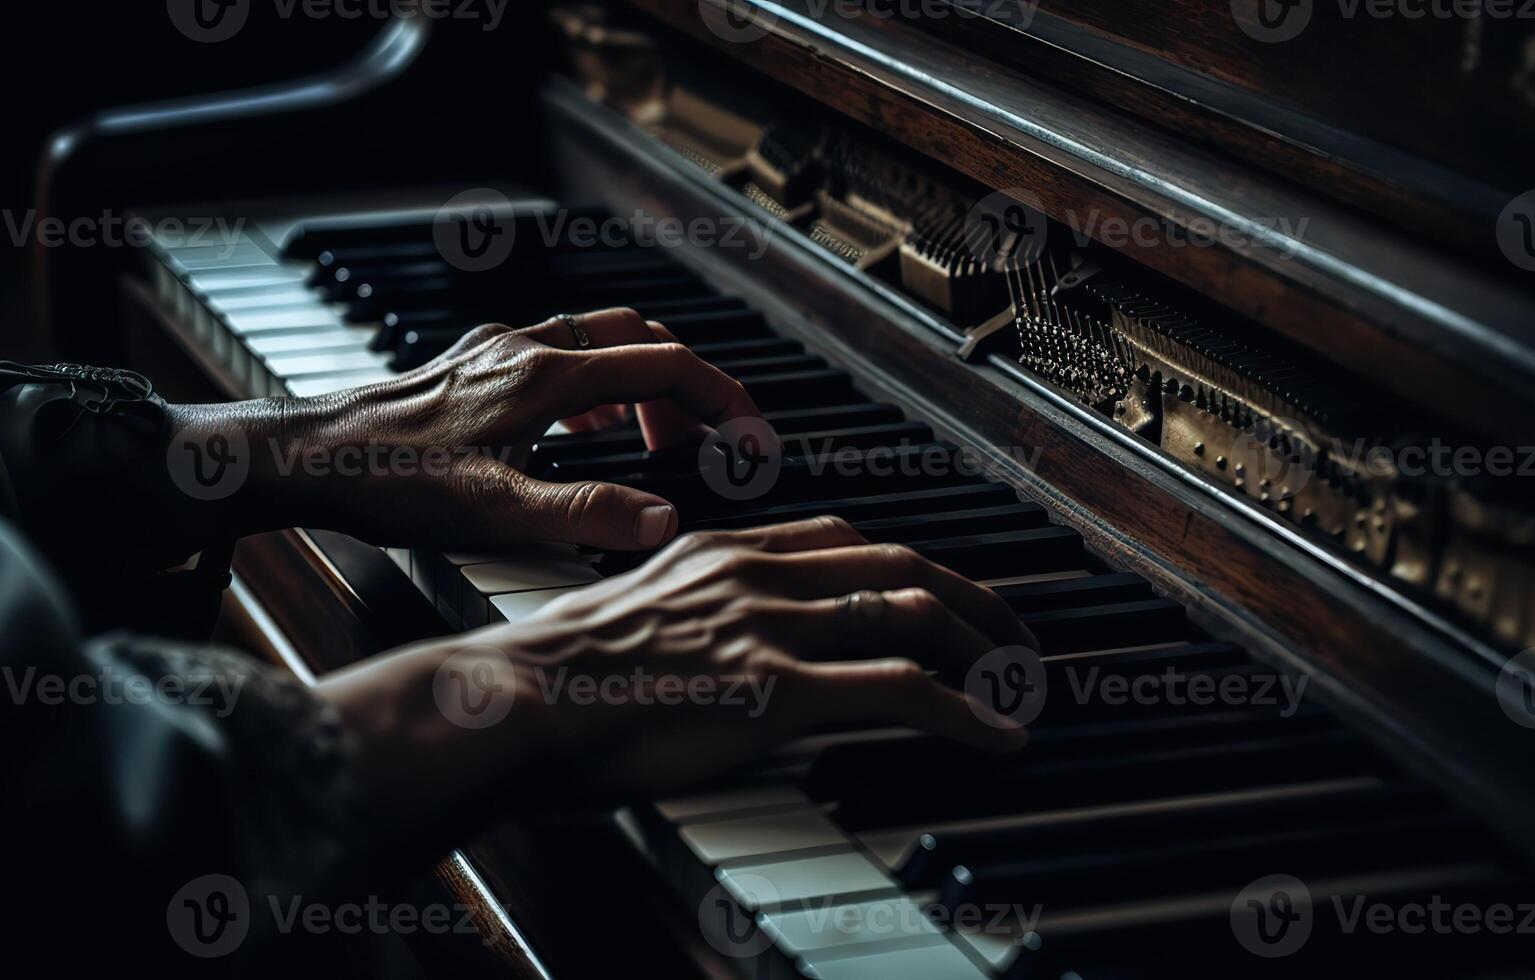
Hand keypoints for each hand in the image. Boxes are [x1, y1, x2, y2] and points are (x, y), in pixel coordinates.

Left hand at [196, 307, 760, 550]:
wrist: (310, 457)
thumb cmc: (391, 482)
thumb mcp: (497, 513)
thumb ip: (587, 513)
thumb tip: (666, 521)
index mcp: (548, 376)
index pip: (668, 366)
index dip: (726, 399)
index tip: (755, 437)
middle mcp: (528, 348)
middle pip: (643, 340)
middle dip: (690, 387)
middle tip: (711, 442)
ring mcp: (499, 350)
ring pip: (601, 341)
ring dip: (643, 383)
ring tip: (660, 439)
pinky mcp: (474, 363)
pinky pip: (560, 353)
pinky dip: (597, 382)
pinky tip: (586, 425)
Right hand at [319, 518, 1039, 810]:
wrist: (515, 701)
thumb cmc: (550, 678)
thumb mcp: (626, 619)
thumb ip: (684, 619)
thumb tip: (711, 651)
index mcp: (721, 553)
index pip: (844, 541)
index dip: (909, 568)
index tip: (943, 596)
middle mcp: (756, 572)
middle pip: (899, 565)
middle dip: (974, 599)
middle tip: (1013, 637)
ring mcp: (770, 624)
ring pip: (913, 614)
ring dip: (984, 652)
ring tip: (1020, 688)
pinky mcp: (777, 685)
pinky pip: (900, 688)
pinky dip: (964, 712)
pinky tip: (995, 736)